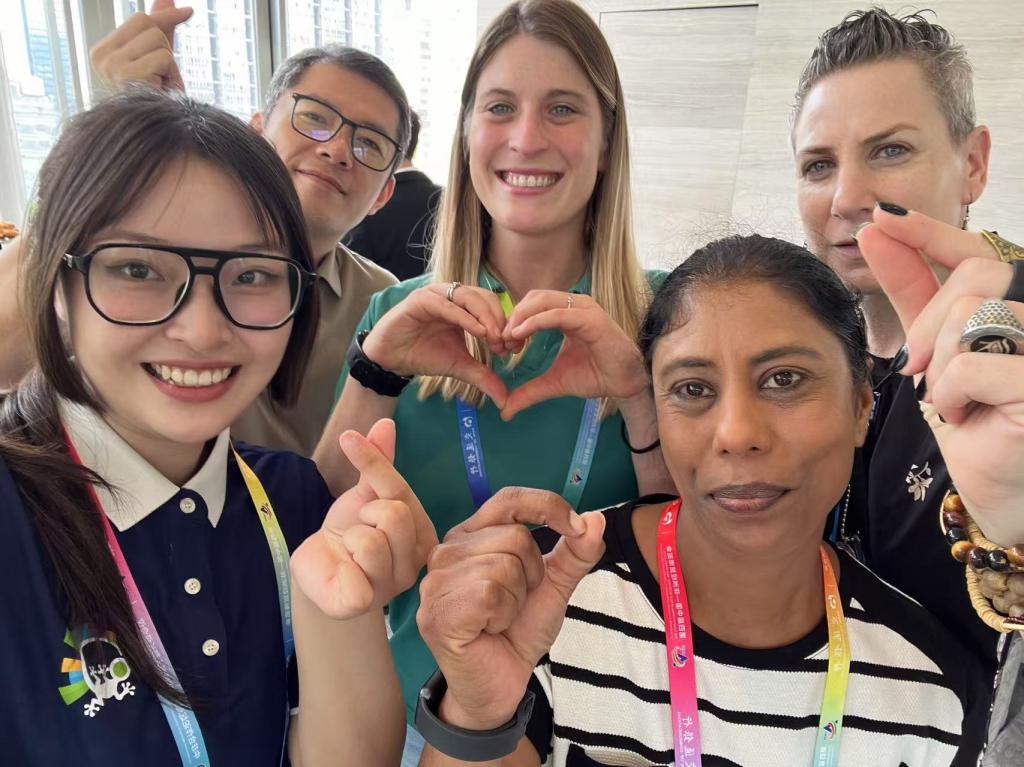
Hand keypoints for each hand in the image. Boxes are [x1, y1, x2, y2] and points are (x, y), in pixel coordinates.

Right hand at [90, 0, 191, 90]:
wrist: (158, 133)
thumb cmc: (156, 98)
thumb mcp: (158, 61)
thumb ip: (160, 30)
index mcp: (102, 52)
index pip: (138, 20)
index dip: (165, 17)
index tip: (189, 11)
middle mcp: (101, 57)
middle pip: (146, 22)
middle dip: (164, 46)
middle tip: (162, 75)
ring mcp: (111, 65)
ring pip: (156, 37)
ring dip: (169, 63)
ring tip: (161, 85)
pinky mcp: (127, 75)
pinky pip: (163, 56)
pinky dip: (171, 74)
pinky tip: (162, 90)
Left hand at [291, 419, 437, 617]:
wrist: (319, 574)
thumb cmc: (349, 534)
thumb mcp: (363, 494)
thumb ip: (379, 462)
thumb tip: (385, 421)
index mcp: (423, 532)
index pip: (401, 490)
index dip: (372, 462)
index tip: (347, 438)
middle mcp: (416, 561)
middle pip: (394, 513)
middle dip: (363, 513)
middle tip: (356, 526)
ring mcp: (393, 585)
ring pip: (371, 540)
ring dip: (349, 538)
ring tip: (349, 550)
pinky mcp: (364, 602)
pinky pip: (354, 573)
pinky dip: (341, 564)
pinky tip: (342, 570)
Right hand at [361, 284, 510, 406]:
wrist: (391, 360)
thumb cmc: (424, 355)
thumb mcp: (460, 366)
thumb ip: (483, 376)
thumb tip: (506, 399)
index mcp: (463, 306)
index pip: (492, 306)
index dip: (505, 324)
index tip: (513, 348)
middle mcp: (451, 295)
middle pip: (485, 298)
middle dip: (499, 320)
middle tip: (505, 344)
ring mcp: (436, 294)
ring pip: (469, 297)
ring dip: (486, 317)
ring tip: (495, 339)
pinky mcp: (420, 300)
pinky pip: (447, 305)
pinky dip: (466, 318)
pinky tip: (479, 332)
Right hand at [417, 488, 605, 729]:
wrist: (500, 683)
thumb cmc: (519, 629)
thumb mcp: (555, 586)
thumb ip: (576, 553)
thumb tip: (597, 520)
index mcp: (472, 535)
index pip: (509, 499)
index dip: (547, 506)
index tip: (576, 528)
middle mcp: (447, 550)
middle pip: (515, 536)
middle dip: (533, 574)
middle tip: (516, 602)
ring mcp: (436, 581)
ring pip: (505, 566)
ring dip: (518, 599)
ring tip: (501, 618)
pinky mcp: (436, 611)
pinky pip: (490, 593)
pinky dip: (504, 614)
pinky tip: (490, 630)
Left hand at [500, 290, 647, 419]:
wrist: (624, 385)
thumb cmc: (595, 376)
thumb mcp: (554, 383)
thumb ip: (529, 392)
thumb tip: (505, 410)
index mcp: (566, 313)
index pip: (533, 304)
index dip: (514, 320)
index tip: (503, 344)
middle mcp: (575, 305)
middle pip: (534, 297)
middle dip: (514, 317)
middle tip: (502, 342)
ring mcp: (584, 309)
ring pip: (543, 301)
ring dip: (521, 317)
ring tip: (509, 339)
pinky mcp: (591, 319)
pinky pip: (558, 314)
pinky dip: (536, 321)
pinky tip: (521, 334)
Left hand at [859, 206, 1023, 544]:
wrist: (995, 484)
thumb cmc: (972, 416)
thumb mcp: (932, 344)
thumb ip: (912, 290)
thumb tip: (876, 233)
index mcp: (1016, 305)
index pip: (974, 250)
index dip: (927, 232)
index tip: (881, 218)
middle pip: (972, 280)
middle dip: (930, 324)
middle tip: (920, 366)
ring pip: (971, 319)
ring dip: (941, 366)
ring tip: (953, 399)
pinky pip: (970, 366)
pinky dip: (950, 394)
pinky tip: (965, 416)